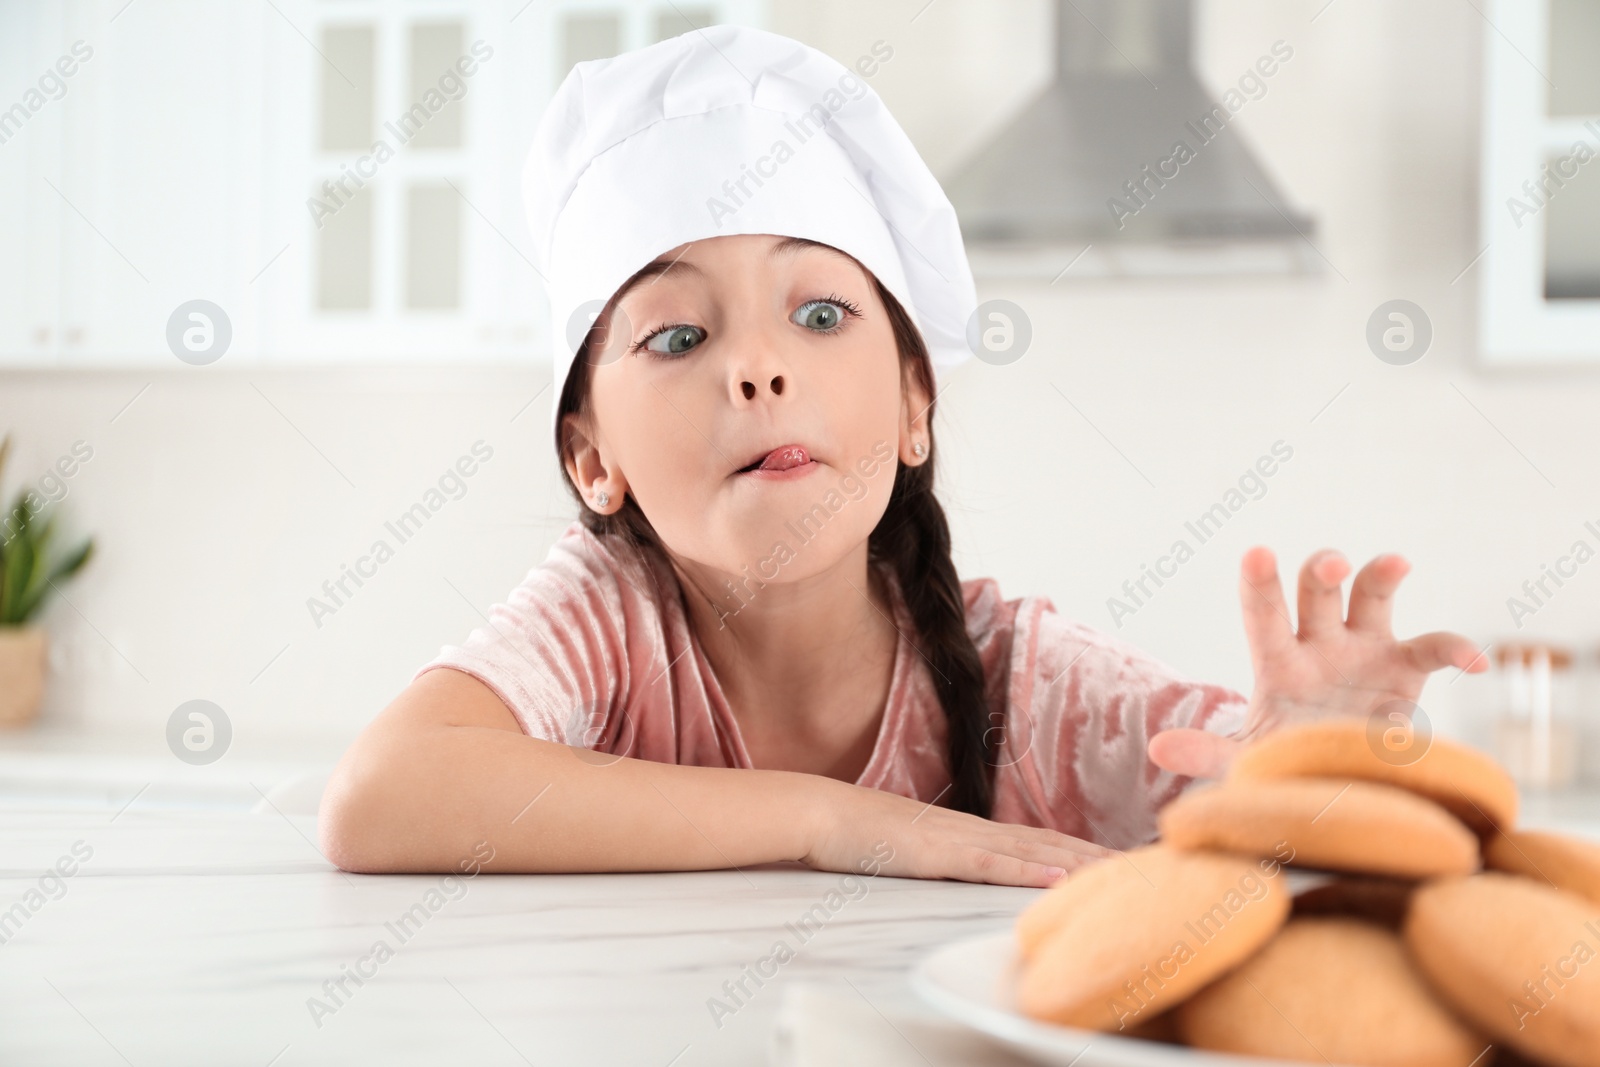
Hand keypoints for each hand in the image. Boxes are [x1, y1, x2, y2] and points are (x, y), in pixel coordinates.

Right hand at [801, 777, 1112, 887]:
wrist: (822, 813)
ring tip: (1120, 873)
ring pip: (1031, 851)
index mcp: (971, 830)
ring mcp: (958, 840)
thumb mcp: (915, 849)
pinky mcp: (938, 855)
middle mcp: (974, 830)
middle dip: (1097, 856)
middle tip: (1145, 867)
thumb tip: (973, 870)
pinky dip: (1027, 871)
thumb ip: (947, 858)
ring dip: (1078, 863)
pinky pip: (990, 864)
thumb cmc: (860, 833)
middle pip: (1049, 842)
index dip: (1082, 849)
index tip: (1122, 860)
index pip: (1040, 840)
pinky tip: (1057, 877)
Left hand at [1148, 547, 1487, 780]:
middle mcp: (1319, 645)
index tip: (1257, 551)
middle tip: (1328, 566)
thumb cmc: (1282, 768)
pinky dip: (1456, 647)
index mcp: (1277, 662)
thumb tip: (1156, 748)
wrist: (1332, 790)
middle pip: (1318, 590)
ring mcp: (1363, 651)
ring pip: (1372, 594)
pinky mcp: (1404, 670)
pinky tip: (1475, 662)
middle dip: (1321, 571)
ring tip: (1395, 564)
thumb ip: (1206, 754)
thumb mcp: (1245, 765)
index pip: (1262, 613)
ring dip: (1380, 574)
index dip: (1259, 583)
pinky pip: (1432, 647)